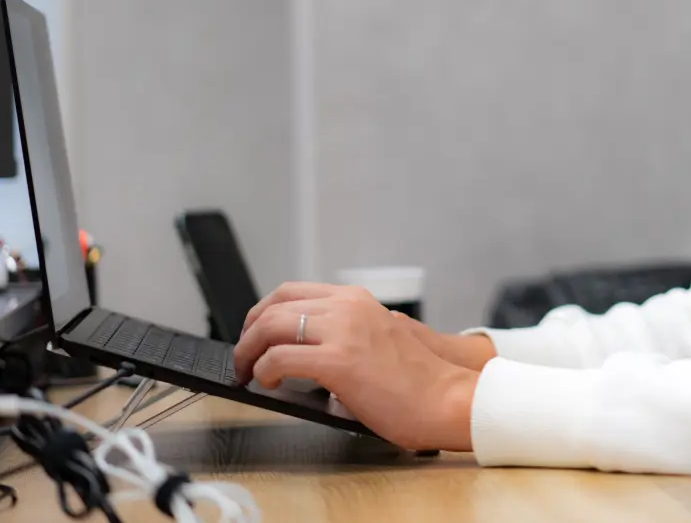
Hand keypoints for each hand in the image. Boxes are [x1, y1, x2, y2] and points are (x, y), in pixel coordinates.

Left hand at [233, 282, 480, 450]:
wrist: (447, 398)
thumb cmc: (418, 381)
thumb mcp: (379, 338)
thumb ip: (346, 333)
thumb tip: (304, 351)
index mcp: (358, 300)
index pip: (292, 291)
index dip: (263, 313)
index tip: (255, 335)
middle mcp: (348, 307)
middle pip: (275, 304)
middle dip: (249, 331)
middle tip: (243, 357)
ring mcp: (343, 331)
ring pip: (271, 326)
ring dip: (249, 350)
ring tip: (249, 372)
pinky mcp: (338, 361)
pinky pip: (279, 359)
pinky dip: (264, 371)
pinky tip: (270, 383)